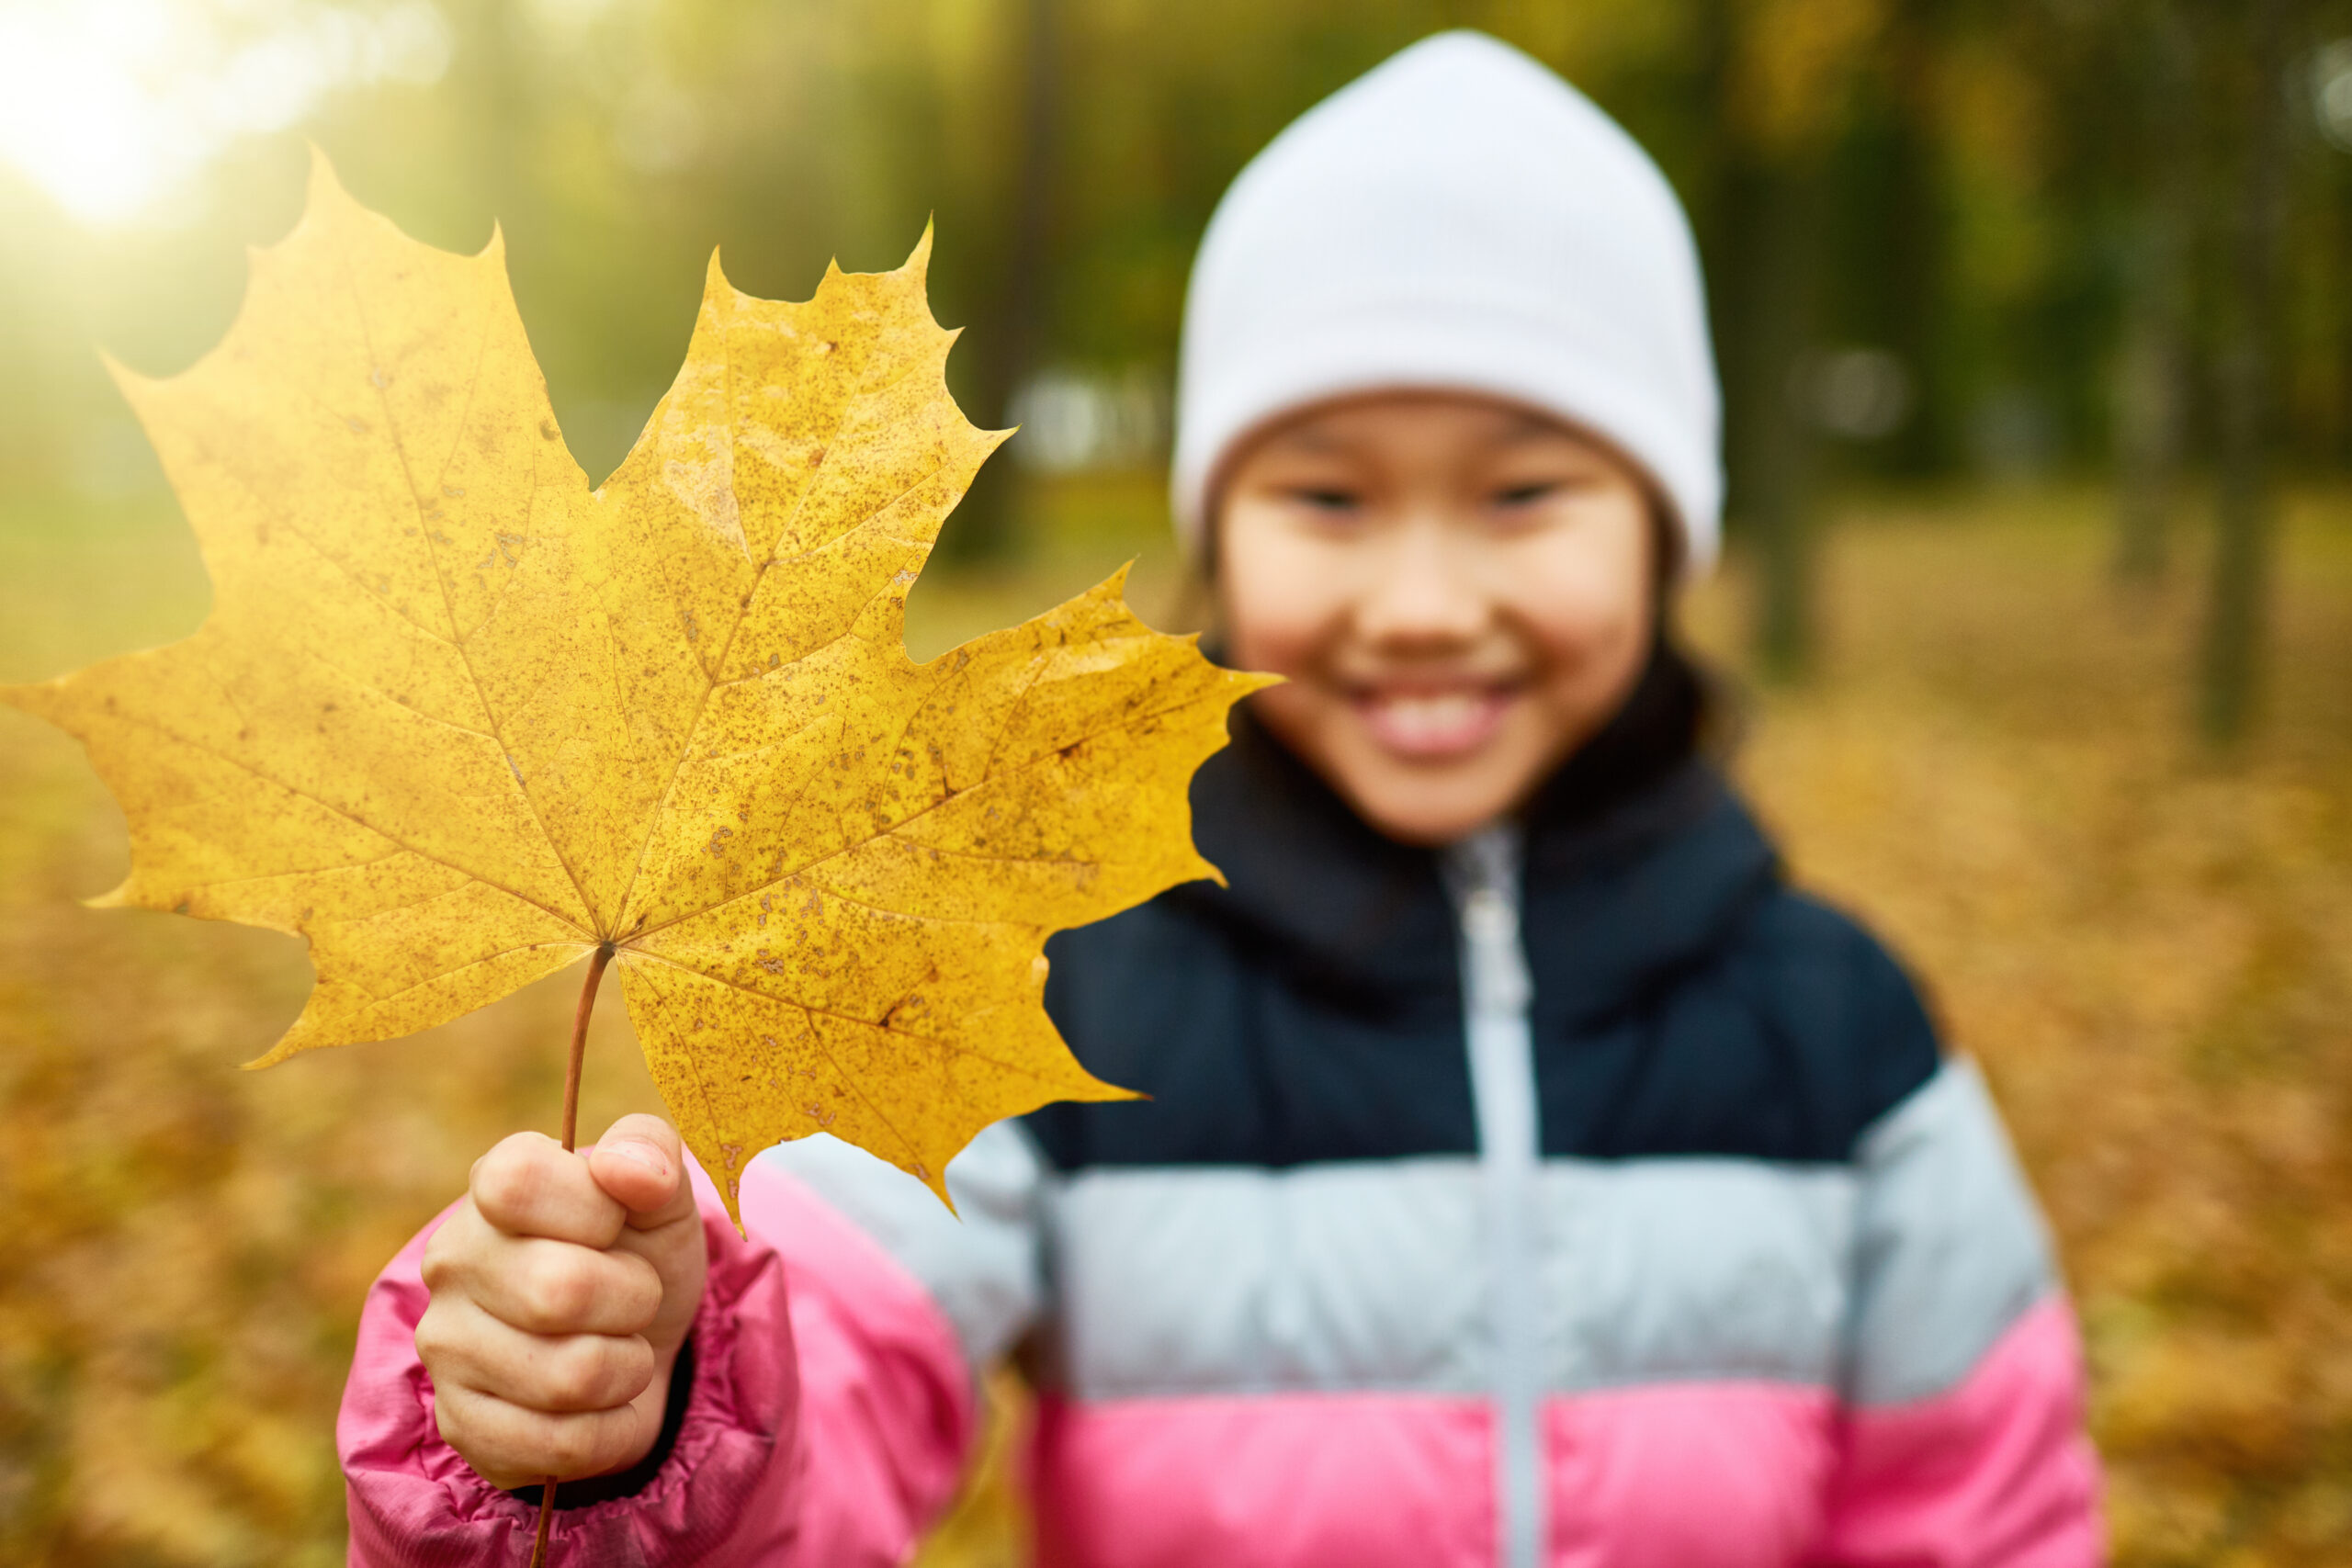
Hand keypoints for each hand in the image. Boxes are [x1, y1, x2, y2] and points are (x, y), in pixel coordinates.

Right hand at [416, 1113, 709, 1488]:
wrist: (637, 1340)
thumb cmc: (640, 1250)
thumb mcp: (662, 1194)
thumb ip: (651, 1153)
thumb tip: (628, 1168)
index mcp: (494, 1185)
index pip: (519, 1182)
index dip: (593, 1208)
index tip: (616, 1222)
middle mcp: (452, 1261)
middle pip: (559, 1291)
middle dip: (634, 1299)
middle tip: (635, 1296)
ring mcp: (446, 1346)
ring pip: (568, 1378)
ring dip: (628, 1367)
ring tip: (620, 1347)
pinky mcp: (462, 1424)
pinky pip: (561, 1445)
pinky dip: (613, 1429)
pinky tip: (604, 1404)